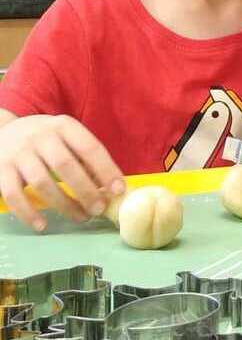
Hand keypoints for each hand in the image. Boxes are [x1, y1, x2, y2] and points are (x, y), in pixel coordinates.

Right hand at [0, 114, 124, 231]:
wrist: (2, 132)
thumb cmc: (45, 140)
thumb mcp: (66, 137)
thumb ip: (84, 156)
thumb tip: (110, 186)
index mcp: (64, 126)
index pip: (90, 147)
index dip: (106, 169)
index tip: (118, 190)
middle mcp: (40, 136)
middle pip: (66, 166)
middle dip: (86, 190)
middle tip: (99, 209)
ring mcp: (18, 153)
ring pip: (42, 183)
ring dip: (63, 204)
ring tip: (80, 217)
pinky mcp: (0, 170)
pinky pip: (14, 195)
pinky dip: (28, 213)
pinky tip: (42, 225)